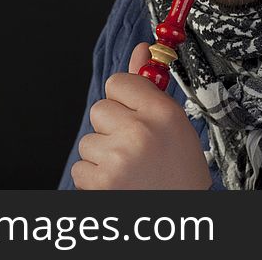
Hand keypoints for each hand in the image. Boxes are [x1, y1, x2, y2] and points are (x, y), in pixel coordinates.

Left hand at [71, 42, 211, 189]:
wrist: (180, 212)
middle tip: (134, 146)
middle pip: (100, 109)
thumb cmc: (180, 173)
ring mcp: (118, 157)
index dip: (124, 98)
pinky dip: (94, 178)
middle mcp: (140, 131)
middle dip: (111, 127)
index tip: (133, 111)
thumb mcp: (174, 125)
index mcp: (163, 113)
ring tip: (128, 168)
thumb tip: (140, 49)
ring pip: (88, 140)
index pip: (119, 81)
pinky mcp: (101, 182)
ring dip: (102, 155)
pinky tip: (118, 182)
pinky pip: (80, 167)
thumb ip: (150, 87)